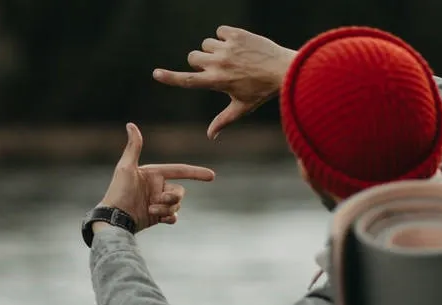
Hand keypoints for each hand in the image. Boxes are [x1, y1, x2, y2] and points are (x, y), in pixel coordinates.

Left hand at [99, 123, 215, 231]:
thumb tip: (130, 124)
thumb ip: (133, 147)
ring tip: (152, 210)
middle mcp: (157, 187)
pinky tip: (160, 218)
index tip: (212, 176)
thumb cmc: (118, 191)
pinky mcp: (157, 216)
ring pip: (177, 204)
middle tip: (160, 200)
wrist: (114, 218)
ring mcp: (158, 202)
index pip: (180, 171)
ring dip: (167, 208)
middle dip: (173, 196)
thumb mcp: (126, 167)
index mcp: (154, 174)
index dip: (196, 173)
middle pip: (180, 191)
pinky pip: (173, 216)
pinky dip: (169, 217)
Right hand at [153, 25, 296, 139]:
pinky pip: (219, 31)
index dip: (169, 78)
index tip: (156, 74)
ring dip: (213, 49)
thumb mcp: (242, 108)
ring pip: (206, 43)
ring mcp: (227, 47)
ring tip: (232, 57)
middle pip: (193, 57)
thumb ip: (223, 121)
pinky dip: (225, 36)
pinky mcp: (236, 34)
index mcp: (216, 81)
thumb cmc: (262, 92)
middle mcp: (218, 63)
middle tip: (217, 67)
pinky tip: (239, 45)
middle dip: (200, 61)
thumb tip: (210, 136)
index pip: (187, 80)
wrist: (285, 70)